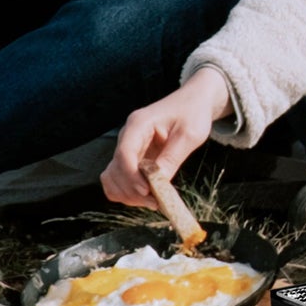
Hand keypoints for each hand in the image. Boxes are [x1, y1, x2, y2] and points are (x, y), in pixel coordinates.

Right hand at [102, 68, 230, 206]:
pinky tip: (146, 196)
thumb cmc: (193, 113)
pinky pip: (118, 178)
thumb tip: (158, 184)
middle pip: (116, 169)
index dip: (132, 177)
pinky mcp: (133, 157)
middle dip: (132, 190)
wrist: (193, 102)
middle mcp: (128, 136)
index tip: (147, 192)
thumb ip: (172, 157)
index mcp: (138, 124)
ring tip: (153, 201)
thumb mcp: (190, 134)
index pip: (124, 153)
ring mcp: (128, 147)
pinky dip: (127, 190)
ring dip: (128, 193)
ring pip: (112, 177)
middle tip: (155, 202)